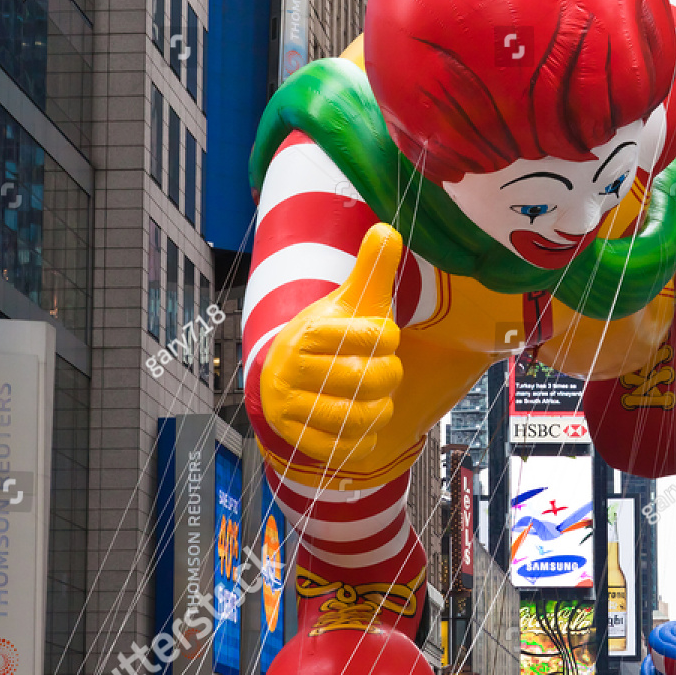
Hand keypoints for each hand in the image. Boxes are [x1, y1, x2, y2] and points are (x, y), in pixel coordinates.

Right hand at [260, 224, 403, 462]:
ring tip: (379, 398)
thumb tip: (386, 228)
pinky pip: (343, 446)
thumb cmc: (330, 336)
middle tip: (386, 371)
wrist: (286, 374)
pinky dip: (363, 438)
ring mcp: (289, 406)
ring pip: (357, 416)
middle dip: (389, 376)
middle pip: (367, 380)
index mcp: (308, 331)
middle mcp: (291, 369)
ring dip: (380, 409)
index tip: (383, 336)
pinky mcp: (293, 437)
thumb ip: (370, 268)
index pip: (372, 336)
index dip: (388, 338)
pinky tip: (364, 424)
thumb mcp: (350, 300)